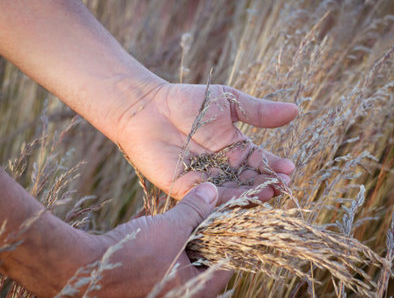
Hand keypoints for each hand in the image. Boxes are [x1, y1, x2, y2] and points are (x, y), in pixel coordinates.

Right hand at [95, 183, 230, 296]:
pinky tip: (156, 232)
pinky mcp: (144, 290)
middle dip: (202, 240)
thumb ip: (194, 210)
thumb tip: (212, 191)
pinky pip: (163, 268)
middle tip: (200, 219)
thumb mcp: (170, 227)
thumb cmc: (132, 253)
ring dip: (181, 244)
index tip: (221, 221)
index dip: (225, 240)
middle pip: (203, 265)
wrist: (82, 270)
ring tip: (177, 223)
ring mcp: (162, 295)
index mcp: (196, 291)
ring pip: (182, 266)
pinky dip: (164, 251)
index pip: (225, 266)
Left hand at [117, 82, 297, 202]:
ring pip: (231, 192)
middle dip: (266, 184)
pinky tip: (236, 197)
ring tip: (265, 193)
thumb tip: (296, 110)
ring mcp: (205, 178)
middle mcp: (223, 167)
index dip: (275, 167)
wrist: (149, 106)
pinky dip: (221, 200)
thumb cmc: (189, 101)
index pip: (260, 162)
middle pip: (249, 181)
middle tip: (282, 186)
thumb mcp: (230, 102)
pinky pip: (206, 197)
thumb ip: (259, 111)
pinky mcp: (184, 187)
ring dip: (248, 195)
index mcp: (236, 148)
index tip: (289, 170)